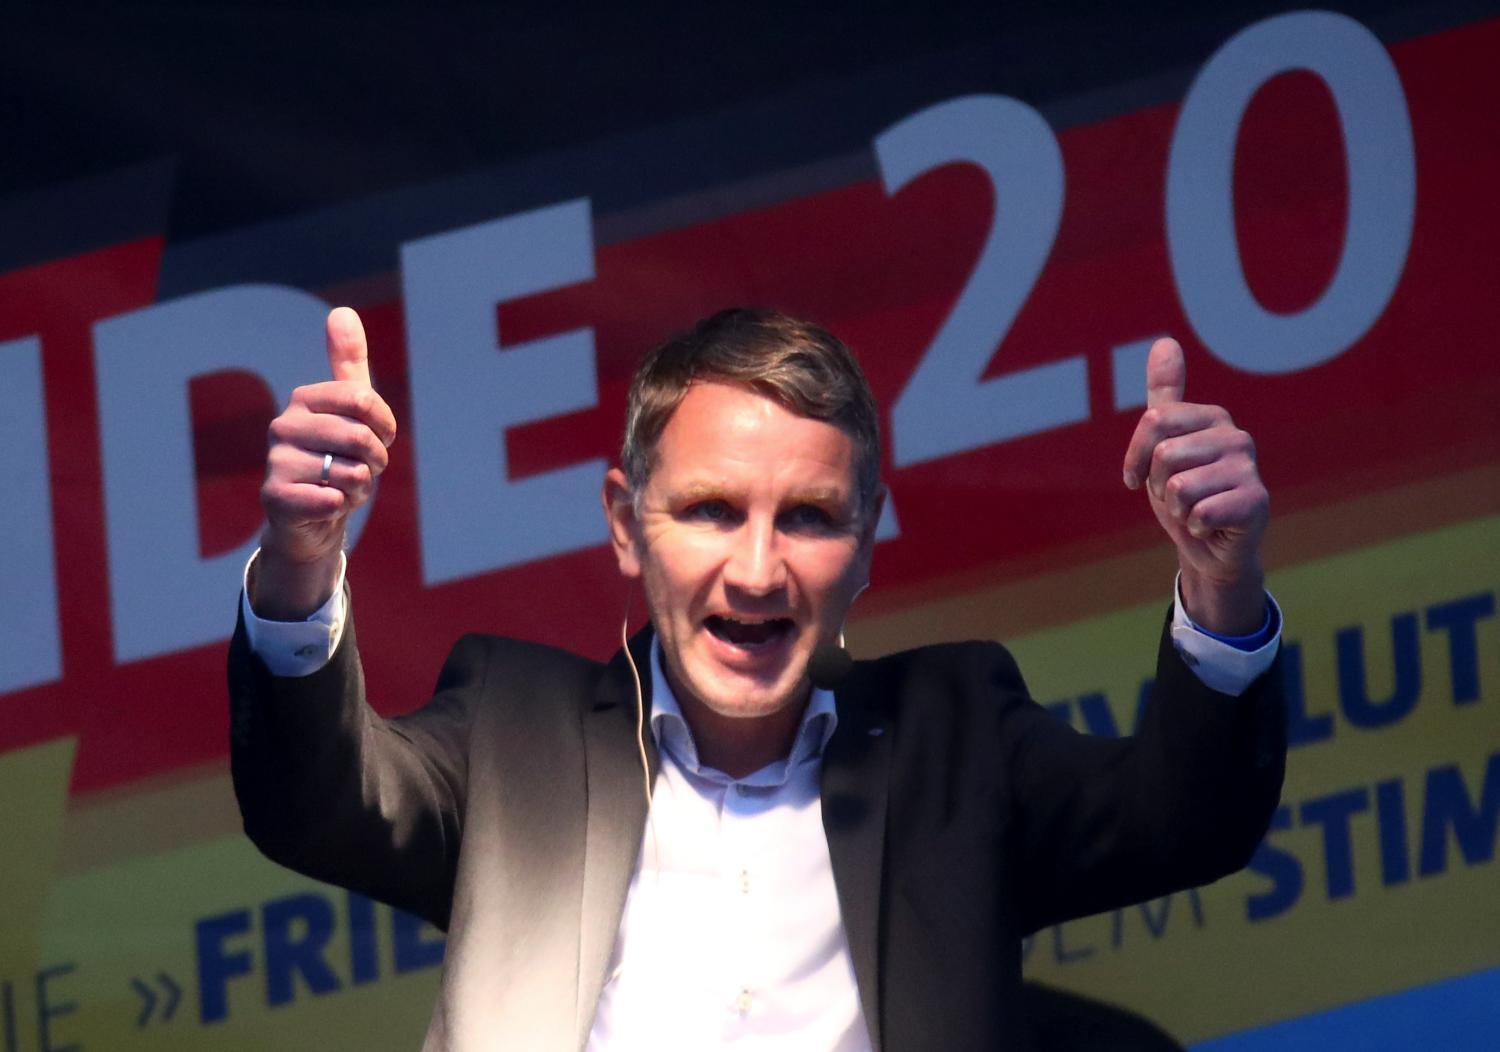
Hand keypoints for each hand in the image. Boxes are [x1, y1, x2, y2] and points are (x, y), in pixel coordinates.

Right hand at [252, 307, 396, 617]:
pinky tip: (329, 505)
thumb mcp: (350, 409)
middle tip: (363, 470)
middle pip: (360, 437)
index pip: (365, 400)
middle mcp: (283, 425)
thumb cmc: (337, 459)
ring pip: (352, 472)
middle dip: (377, 461)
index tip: (380, 438)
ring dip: (360, 488)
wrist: (312, 518)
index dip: (385, 427)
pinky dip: (343, 506)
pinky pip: (331, 499)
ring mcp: (276, 461)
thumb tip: (342, 311)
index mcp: (305, 398)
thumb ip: (348, 362)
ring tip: (342, 487)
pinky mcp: (275, 497)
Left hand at [1122, 338, 1267, 634]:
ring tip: (1194, 511)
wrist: (1211, 548)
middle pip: (1164, 457)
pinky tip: (1211, 526)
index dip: (1136, 458)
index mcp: (1212, 417)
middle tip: (1178, 499)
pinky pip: (1199, 514)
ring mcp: (1250, 468)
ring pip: (1179, 488)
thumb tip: (1164, 341)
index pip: (1154, 421)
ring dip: (1176, 510)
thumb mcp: (1164, 443)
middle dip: (1158, 488)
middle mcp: (1236, 436)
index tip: (1138, 478)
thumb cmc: (1185, 494)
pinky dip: (1195, 528)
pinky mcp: (1257, 502)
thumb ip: (1165, 394)